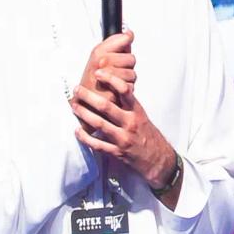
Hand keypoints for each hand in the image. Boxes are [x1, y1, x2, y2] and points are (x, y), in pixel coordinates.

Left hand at [70, 31, 179, 189]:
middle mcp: (130, 123)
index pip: (124, 90)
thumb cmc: (148, 135)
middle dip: (89, 96)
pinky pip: (98, 145)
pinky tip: (77, 131)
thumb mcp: (142, 116)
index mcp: (137, 111)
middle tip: (77, 89)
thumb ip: (128, 105)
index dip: (110, 79)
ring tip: (74, 105)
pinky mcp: (117, 152)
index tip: (98, 72)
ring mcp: (123, 138)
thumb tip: (112, 88)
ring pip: (99, 124)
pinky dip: (85, 138)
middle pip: (106, 106)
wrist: (159, 160)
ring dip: (83, 113)